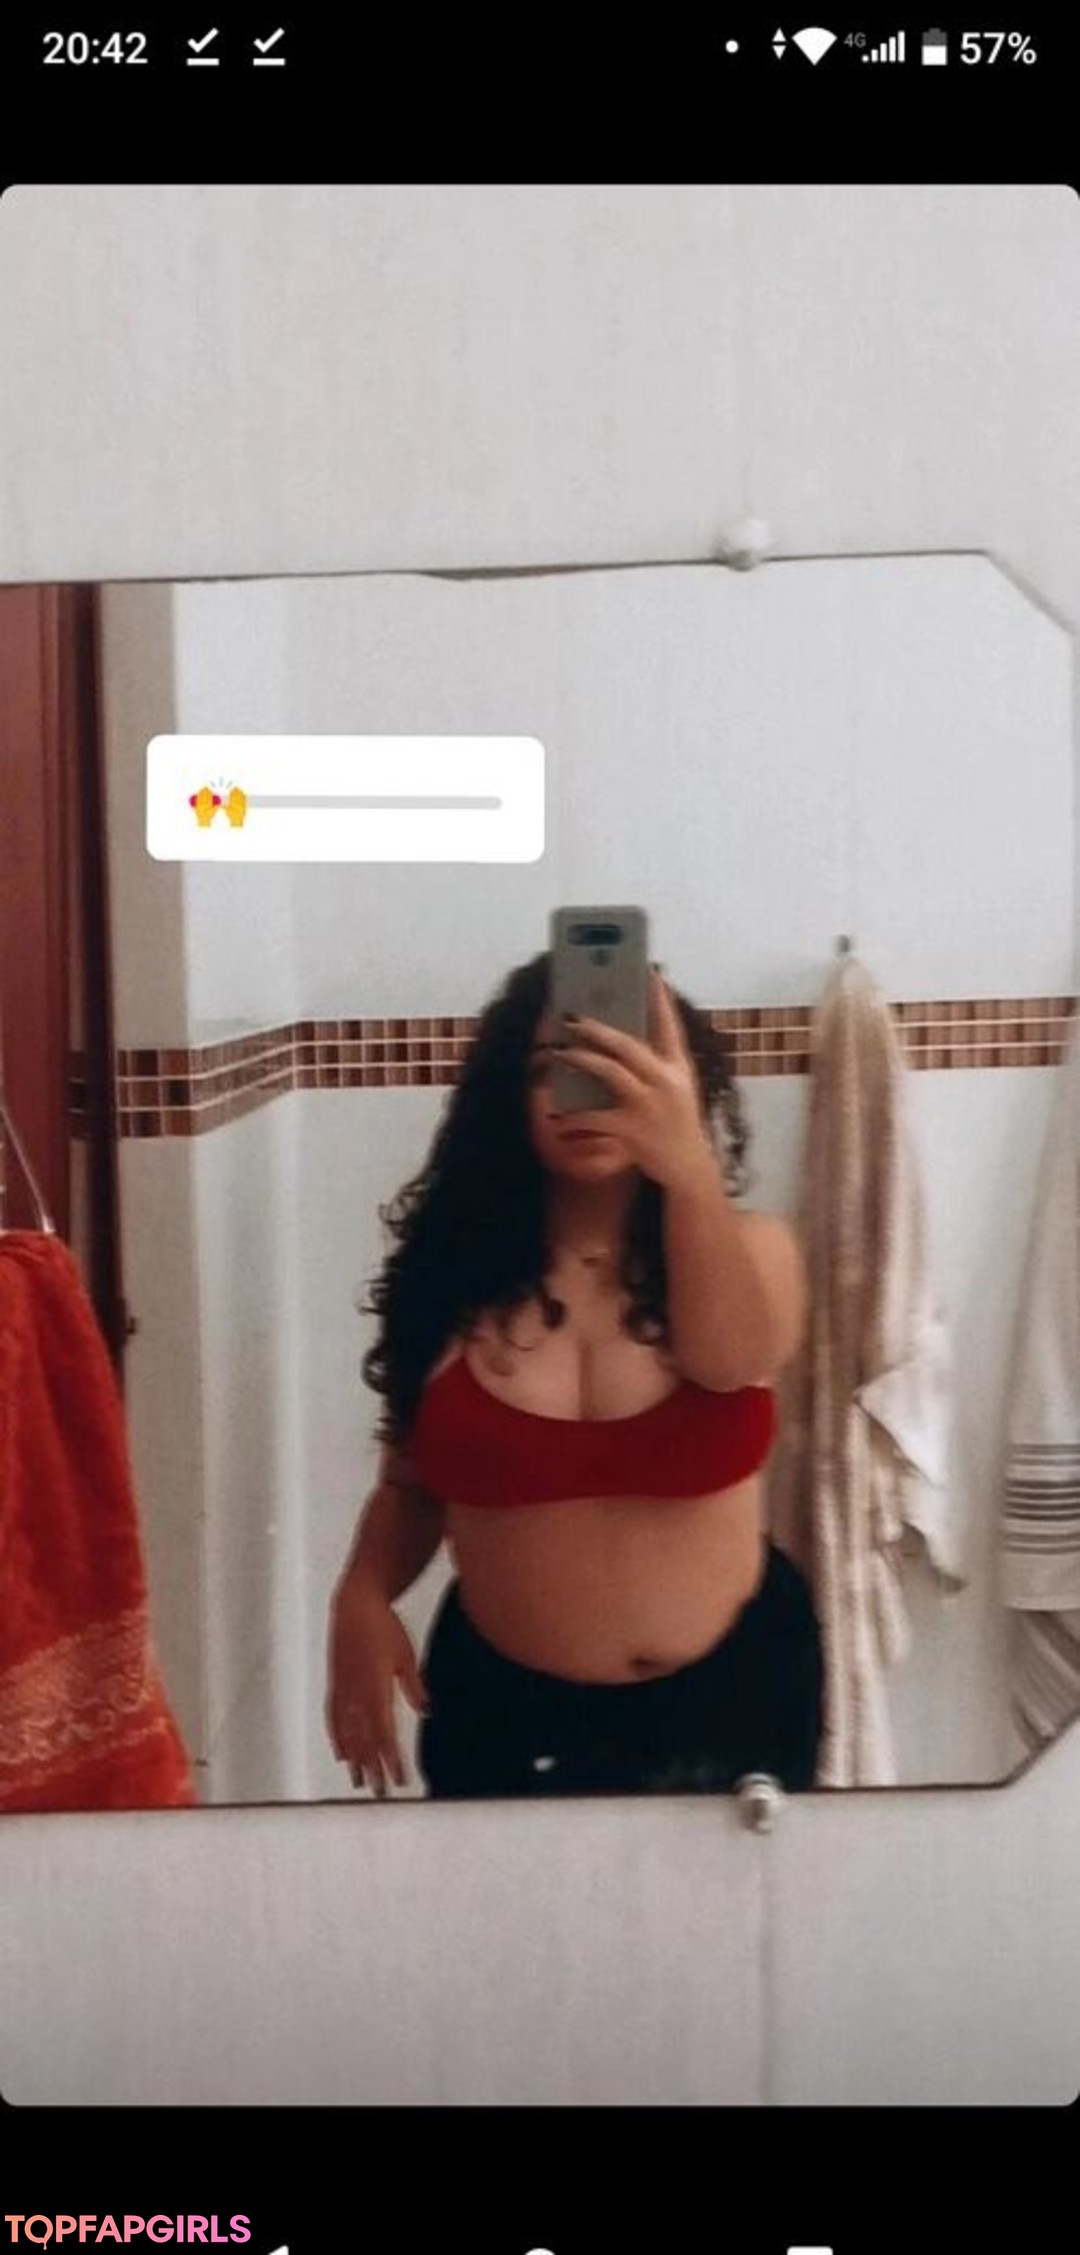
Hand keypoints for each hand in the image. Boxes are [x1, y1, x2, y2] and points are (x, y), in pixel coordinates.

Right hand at [326, 1578, 428, 1797]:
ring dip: (354, 1759)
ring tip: (358, 1782)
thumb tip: (426, 1710)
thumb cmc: (382, 1626)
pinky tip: (341, 1753)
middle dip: (373, 1768)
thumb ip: (414, 1686)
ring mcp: (342, 1691)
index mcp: (374, 1688)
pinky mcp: (336, 1685)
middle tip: (380, 1792)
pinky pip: (335, 1719)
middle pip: (364, 1739)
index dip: (391, 1758)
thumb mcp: (406, 1656)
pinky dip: (338, 1739)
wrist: (355, 1605)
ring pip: (347, 1733)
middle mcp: (355, 1694)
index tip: (398, 1779)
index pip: (384, 1733)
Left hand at [554, 970, 716, 1190]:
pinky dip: (573, 1113)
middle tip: (572, 1016)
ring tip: (558, 1051)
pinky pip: (594, 1115)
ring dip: (579, 1058)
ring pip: (609, 1071)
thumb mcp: (677, 1089)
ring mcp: (649, 1105)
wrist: (689, 1167)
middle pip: (627, 1045)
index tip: (649, 971)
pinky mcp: (632, 1130)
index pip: (670, 1025)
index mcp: (679, 1067)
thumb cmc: (677, 1123)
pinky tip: (557, 1111)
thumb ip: (655, 1065)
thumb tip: (616, 1041)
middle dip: (597, 1028)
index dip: (659, 998)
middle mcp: (666, 1081)